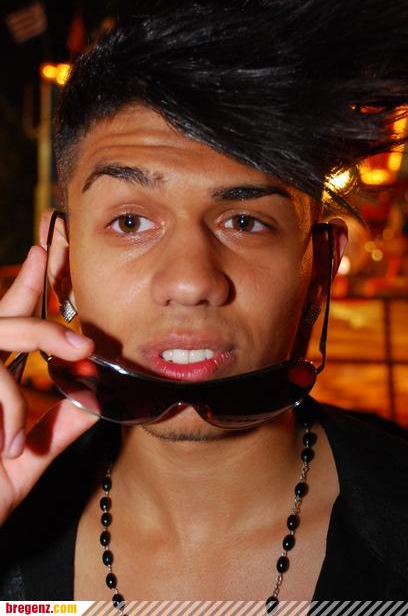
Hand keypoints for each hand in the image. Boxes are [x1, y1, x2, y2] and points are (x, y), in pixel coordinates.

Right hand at [0, 246, 95, 526]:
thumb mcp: (25, 460)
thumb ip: (56, 429)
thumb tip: (93, 399)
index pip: (10, 321)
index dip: (28, 285)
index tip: (46, 251)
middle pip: (2, 316)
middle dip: (41, 300)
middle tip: (86, 327)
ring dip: (39, 336)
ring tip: (80, 352)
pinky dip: (8, 411)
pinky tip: (13, 446)